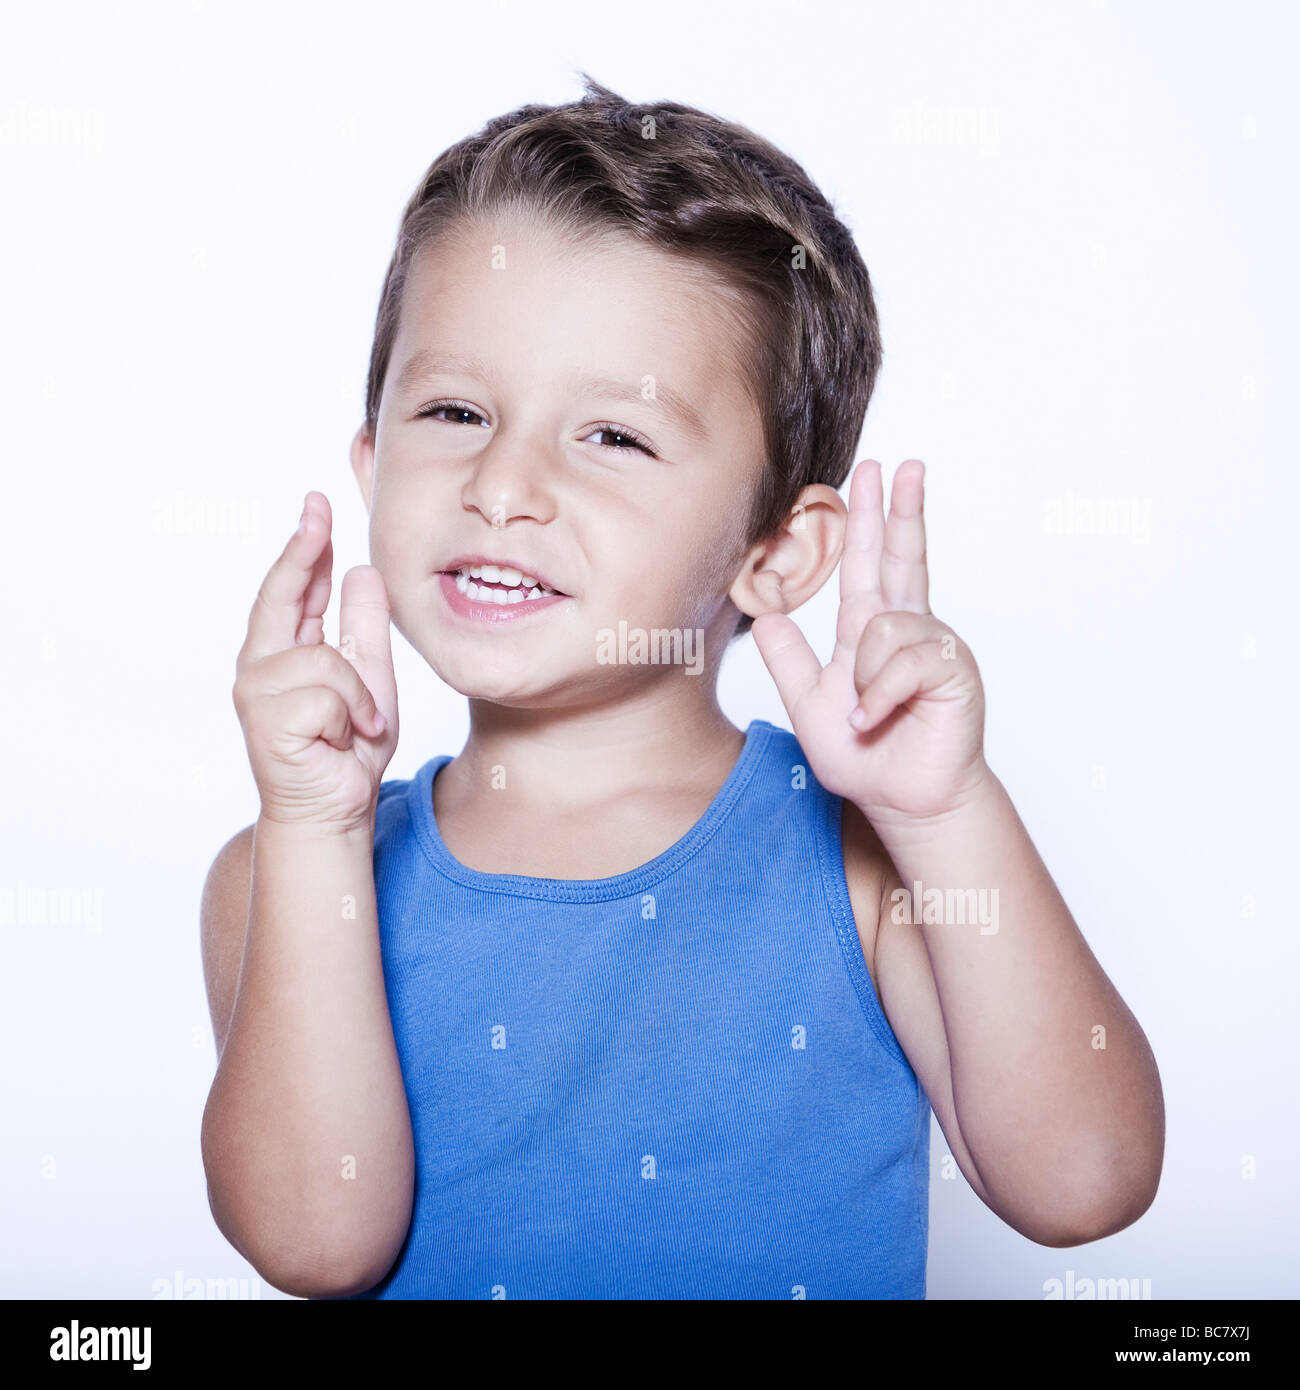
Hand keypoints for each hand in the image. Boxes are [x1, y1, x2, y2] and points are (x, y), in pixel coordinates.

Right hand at [232, 491, 398, 832]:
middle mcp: (262, 665)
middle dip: (302, 551)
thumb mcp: (370, 678)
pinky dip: (352, 716)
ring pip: (326, 659)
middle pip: (281, 595)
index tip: (317, 504)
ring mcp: (258, 691)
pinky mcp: (267, 719)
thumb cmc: (348, 750)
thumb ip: (363, 629)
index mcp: (285, 651)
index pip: (292, 588)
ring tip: (355, 726)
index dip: (305, 545)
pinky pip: (329, 694)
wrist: (337, 810)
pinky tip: (343, 740)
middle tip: (318, 508)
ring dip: (358, 696)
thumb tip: (360, 570)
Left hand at [752, 459, 987, 828]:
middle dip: (899, 509)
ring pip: (883, 626)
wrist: (903, 801)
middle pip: (902, 556)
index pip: (870, 564)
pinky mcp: (953, 669)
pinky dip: (879, 694)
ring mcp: (933, 647)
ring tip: (864, 715)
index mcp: (871, 631)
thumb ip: (788, 659)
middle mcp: (906, 630)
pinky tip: (876, 718)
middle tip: (901, 463)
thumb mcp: (808, 704)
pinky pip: (902, 661)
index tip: (869, 477)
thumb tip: (768, 613)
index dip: (870, 520)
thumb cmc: (865, 758)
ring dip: (862, 678)